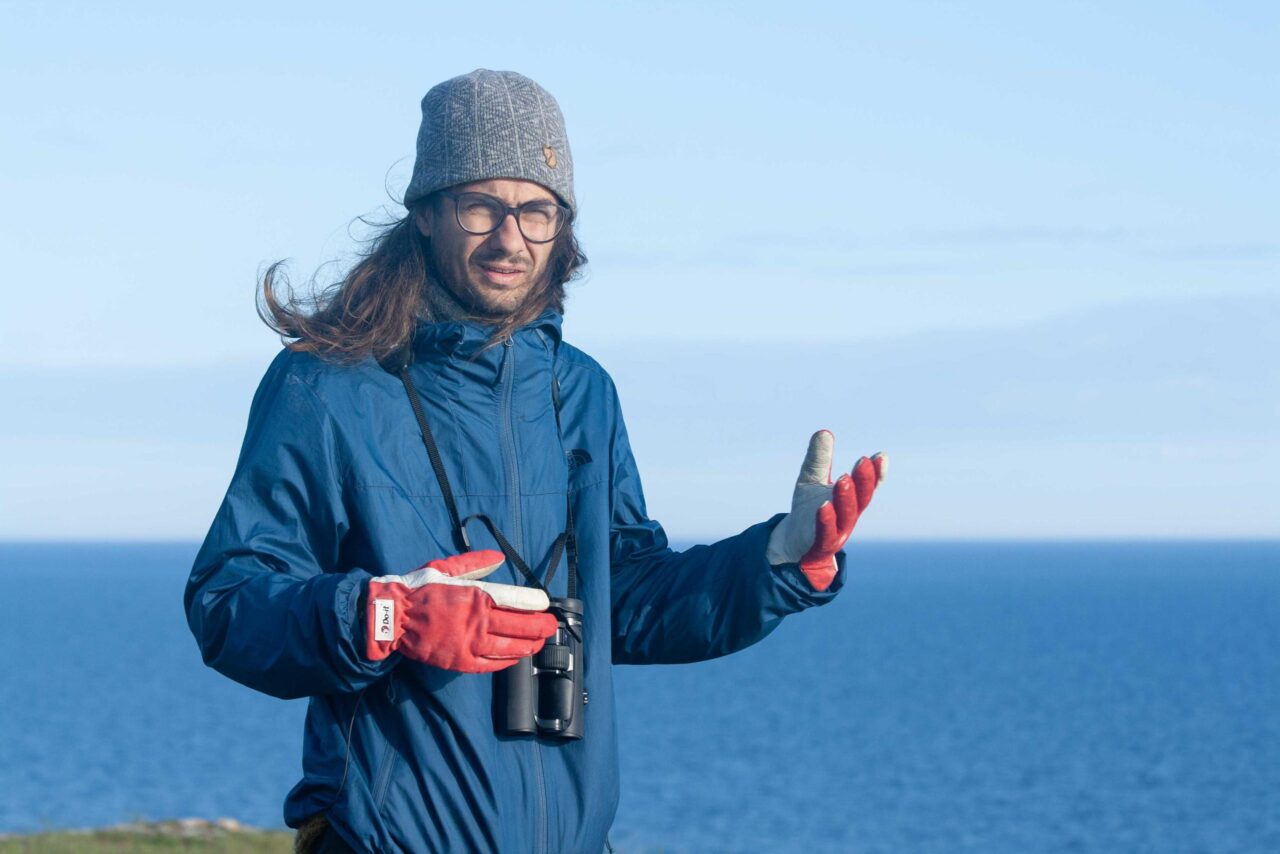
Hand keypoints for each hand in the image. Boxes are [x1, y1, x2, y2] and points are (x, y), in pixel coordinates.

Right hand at [364, 549, 558, 671]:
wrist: (391, 618)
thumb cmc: (418, 590)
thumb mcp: (445, 568)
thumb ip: (475, 563)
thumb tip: (499, 558)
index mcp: (475, 596)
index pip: (514, 600)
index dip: (534, 603)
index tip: (545, 603)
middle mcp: (477, 622)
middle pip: (519, 626)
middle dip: (540, 626)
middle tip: (551, 625)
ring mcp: (470, 644)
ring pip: (509, 647)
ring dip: (529, 645)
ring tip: (539, 642)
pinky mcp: (460, 661)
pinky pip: (491, 664)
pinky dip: (507, 661)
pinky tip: (516, 657)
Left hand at [765, 430, 886, 591]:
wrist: (792, 540)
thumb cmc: (808, 508)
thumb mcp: (811, 479)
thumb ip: (819, 459)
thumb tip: (824, 432)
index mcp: (850, 499)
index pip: (867, 486)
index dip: (876, 474)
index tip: (881, 457)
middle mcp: (848, 515)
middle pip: (861, 498)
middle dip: (864, 481)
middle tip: (864, 462)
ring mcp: (837, 530)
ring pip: (846, 515)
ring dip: (846, 497)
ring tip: (844, 479)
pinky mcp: (820, 543)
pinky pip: (825, 532)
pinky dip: (826, 519)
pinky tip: (824, 506)